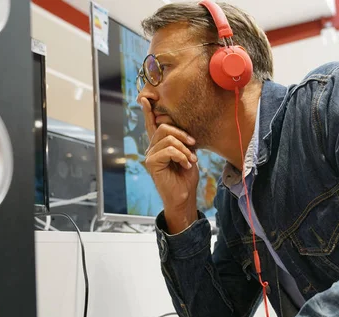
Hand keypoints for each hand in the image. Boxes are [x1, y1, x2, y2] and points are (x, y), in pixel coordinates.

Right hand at [140, 97, 198, 232]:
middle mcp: (152, 148)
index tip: (145, 98)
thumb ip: (183, 141)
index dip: (148, 111)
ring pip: (168, 138)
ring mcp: (150, 155)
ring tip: (191, 160)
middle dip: (182, 134)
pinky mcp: (151, 163)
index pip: (152, 124)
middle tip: (193, 145)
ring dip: (184, 148)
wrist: (184, 196)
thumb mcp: (188, 153)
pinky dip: (181, 156)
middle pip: (163, 127)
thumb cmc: (186, 176)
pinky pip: (168, 150)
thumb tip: (184, 128)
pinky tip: (186, 164)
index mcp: (160, 144)